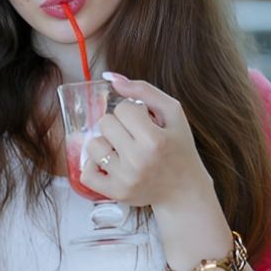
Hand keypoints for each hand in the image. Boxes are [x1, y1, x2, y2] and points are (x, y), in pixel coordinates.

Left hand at [78, 71, 214, 207]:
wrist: (184, 189)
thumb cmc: (179, 147)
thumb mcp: (173, 113)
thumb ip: (144, 90)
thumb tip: (111, 77)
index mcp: (155, 139)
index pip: (123, 108)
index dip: (133, 111)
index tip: (145, 122)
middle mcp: (138, 160)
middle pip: (105, 123)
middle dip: (118, 125)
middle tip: (134, 135)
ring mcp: (125, 178)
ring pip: (93, 144)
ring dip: (106, 143)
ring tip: (123, 149)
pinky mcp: (115, 192)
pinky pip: (86, 172)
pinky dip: (93, 164)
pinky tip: (110, 163)